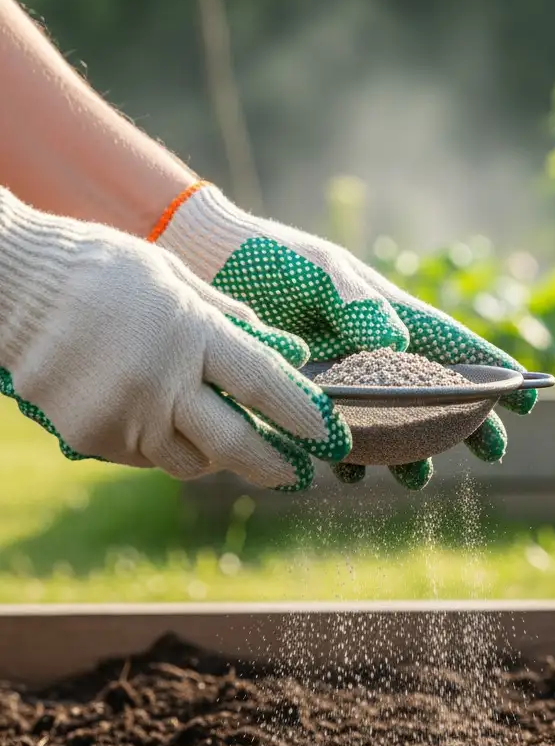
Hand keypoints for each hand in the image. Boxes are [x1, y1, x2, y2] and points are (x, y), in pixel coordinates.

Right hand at [0, 187, 351, 490]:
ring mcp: (125, 415)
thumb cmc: (104, 270)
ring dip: (217, 456)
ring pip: (193, 461)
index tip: (332, 439)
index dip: (304, 418)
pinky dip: (166, 446)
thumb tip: (291, 352)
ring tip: (226, 440)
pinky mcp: (93, 437)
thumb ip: (234, 321)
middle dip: (275, 466)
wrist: (9, 282)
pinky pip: (148, 457)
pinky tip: (161, 419)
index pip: (266, 386)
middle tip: (299, 475)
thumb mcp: (176, 277)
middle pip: (237, 444)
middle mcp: (162, 382)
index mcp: (192, 333)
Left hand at [155, 184, 537, 489]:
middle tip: (491, 452)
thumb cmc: (270, 259)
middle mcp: (374, 354)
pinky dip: (350, 458)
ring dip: (408, 454)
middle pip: (434, 396)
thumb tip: (392, 341)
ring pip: (391, 426)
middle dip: (465, 425)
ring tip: (416, 477)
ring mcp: (343, 381)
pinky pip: (338, 437)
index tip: (525, 398)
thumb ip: (356, 304)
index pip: (453, 347)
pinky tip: (348, 473)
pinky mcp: (307, 400)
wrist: (209, 269)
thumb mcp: (318, 272)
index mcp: (389, 318)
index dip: (490, 373)